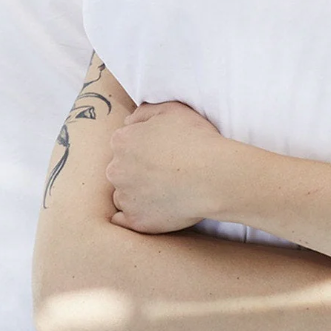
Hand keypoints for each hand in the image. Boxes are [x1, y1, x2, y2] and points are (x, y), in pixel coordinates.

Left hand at [106, 100, 224, 234]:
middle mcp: (116, 170)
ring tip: (166, 188)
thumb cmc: (196, 139)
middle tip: (164, 168)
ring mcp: (125, 197)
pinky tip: (154, 208)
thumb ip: (145, 112)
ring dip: (137, 191)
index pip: (123, 142)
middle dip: (136, 168)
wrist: (213, 175)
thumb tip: (129, 121)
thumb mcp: (172, 109)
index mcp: (122, 142)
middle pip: (121, 168)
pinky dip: (136, 214)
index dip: (143, 144)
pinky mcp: (135, 221)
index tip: (160, 149)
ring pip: (124, 193)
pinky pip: (126, 220)